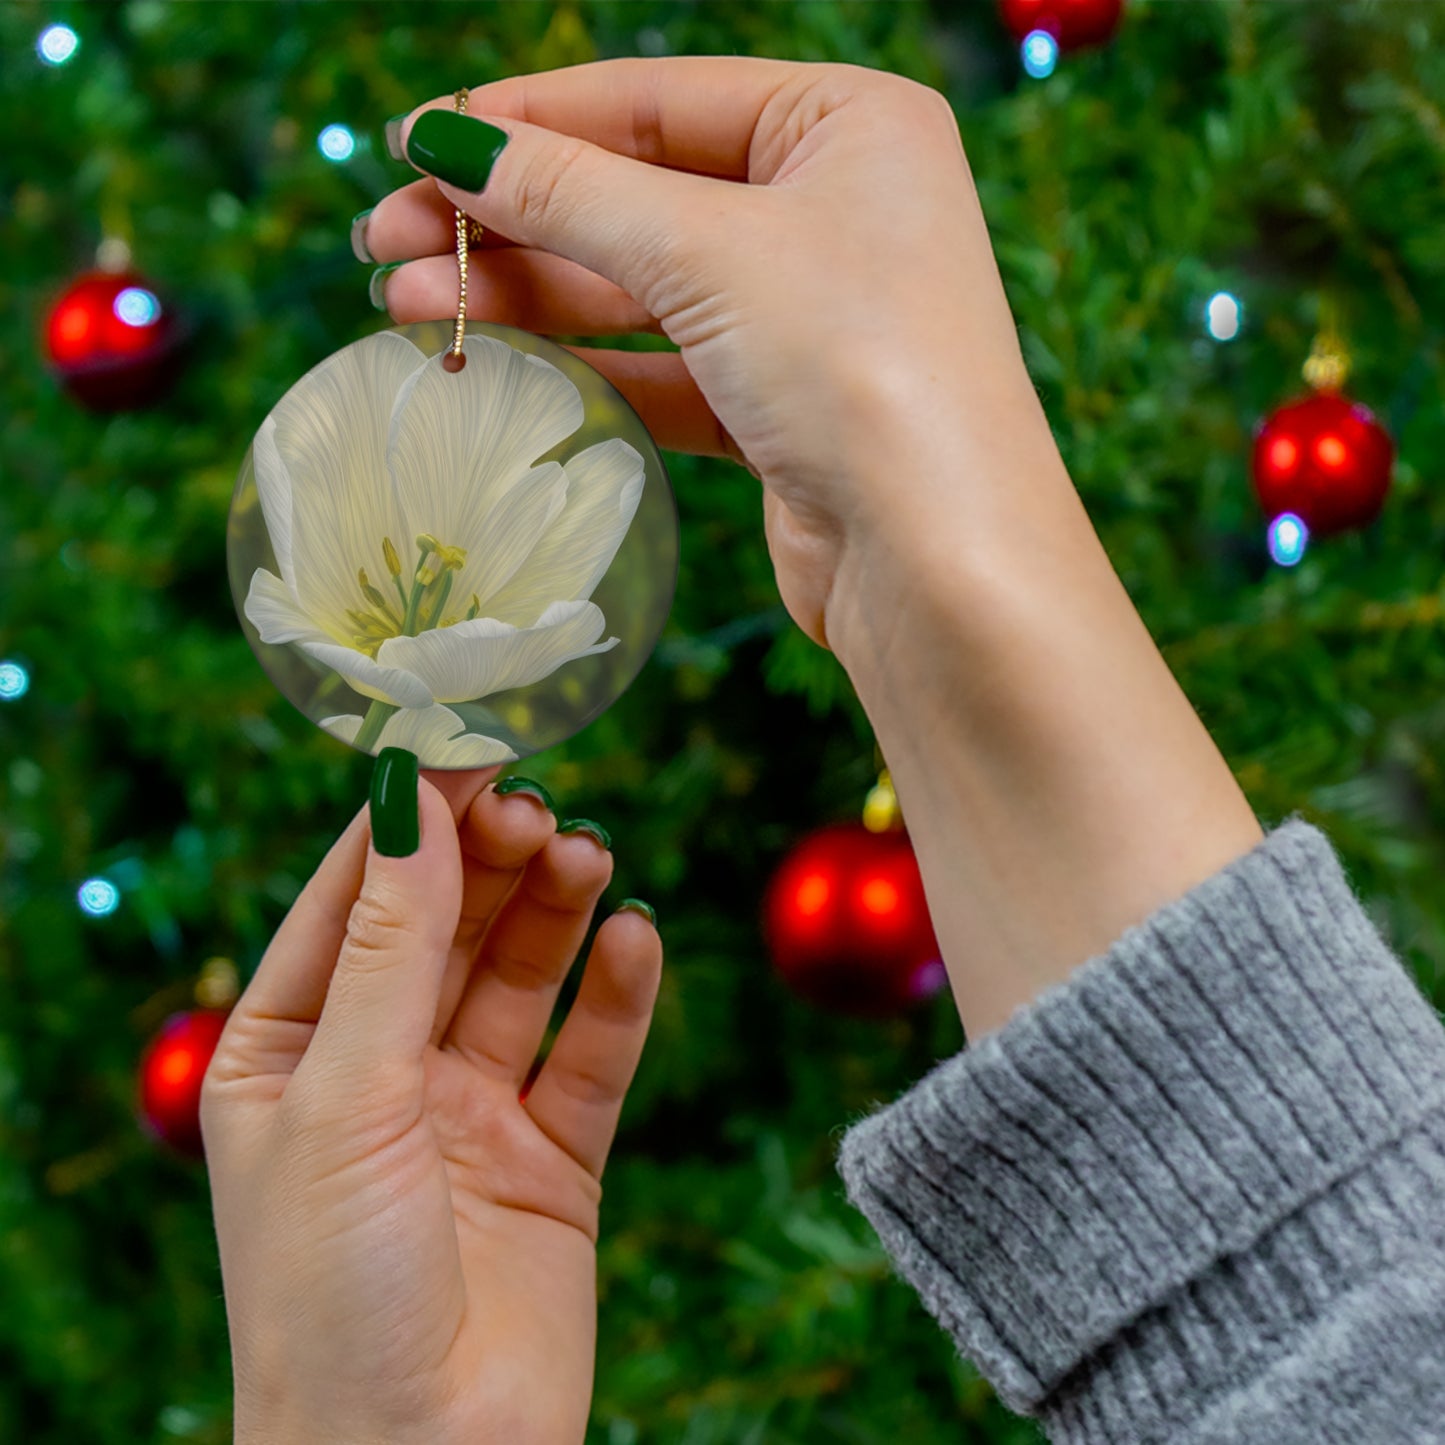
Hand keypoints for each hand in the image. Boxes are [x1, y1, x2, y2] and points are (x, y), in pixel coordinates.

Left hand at [201, 765, 661, 1444]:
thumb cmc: (332, 1293)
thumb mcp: (346, 1095)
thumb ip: (391, 945)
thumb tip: (412, 798)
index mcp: (289, 1052)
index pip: (352, 901)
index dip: (410, 823)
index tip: (469, 747)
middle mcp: (380, 1072)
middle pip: (446, 927)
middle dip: (490, 863)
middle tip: (539, 811)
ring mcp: (469, 1113)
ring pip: (521, 978)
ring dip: (555, 912)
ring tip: (588, 858)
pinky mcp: (552, 1159)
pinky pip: (591, 1055)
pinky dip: (617, 995)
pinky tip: (635, 940)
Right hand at [362, 59, 1262, 1040]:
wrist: (939, 562)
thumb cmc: (860, 368)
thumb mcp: (707, 253)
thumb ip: (570, 194)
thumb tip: (445, 143)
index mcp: (847, 126)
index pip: (655, 99)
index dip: (527, 121)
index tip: (415, 145)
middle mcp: (833, 209)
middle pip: (636, 195)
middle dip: (509, 219)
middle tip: (384, 241)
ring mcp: (808, 314)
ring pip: (639, 287)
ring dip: (525, 294)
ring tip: (406, 304)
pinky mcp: (781, 406)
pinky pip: (661, 364)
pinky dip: (580, 362)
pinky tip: (490, 359)